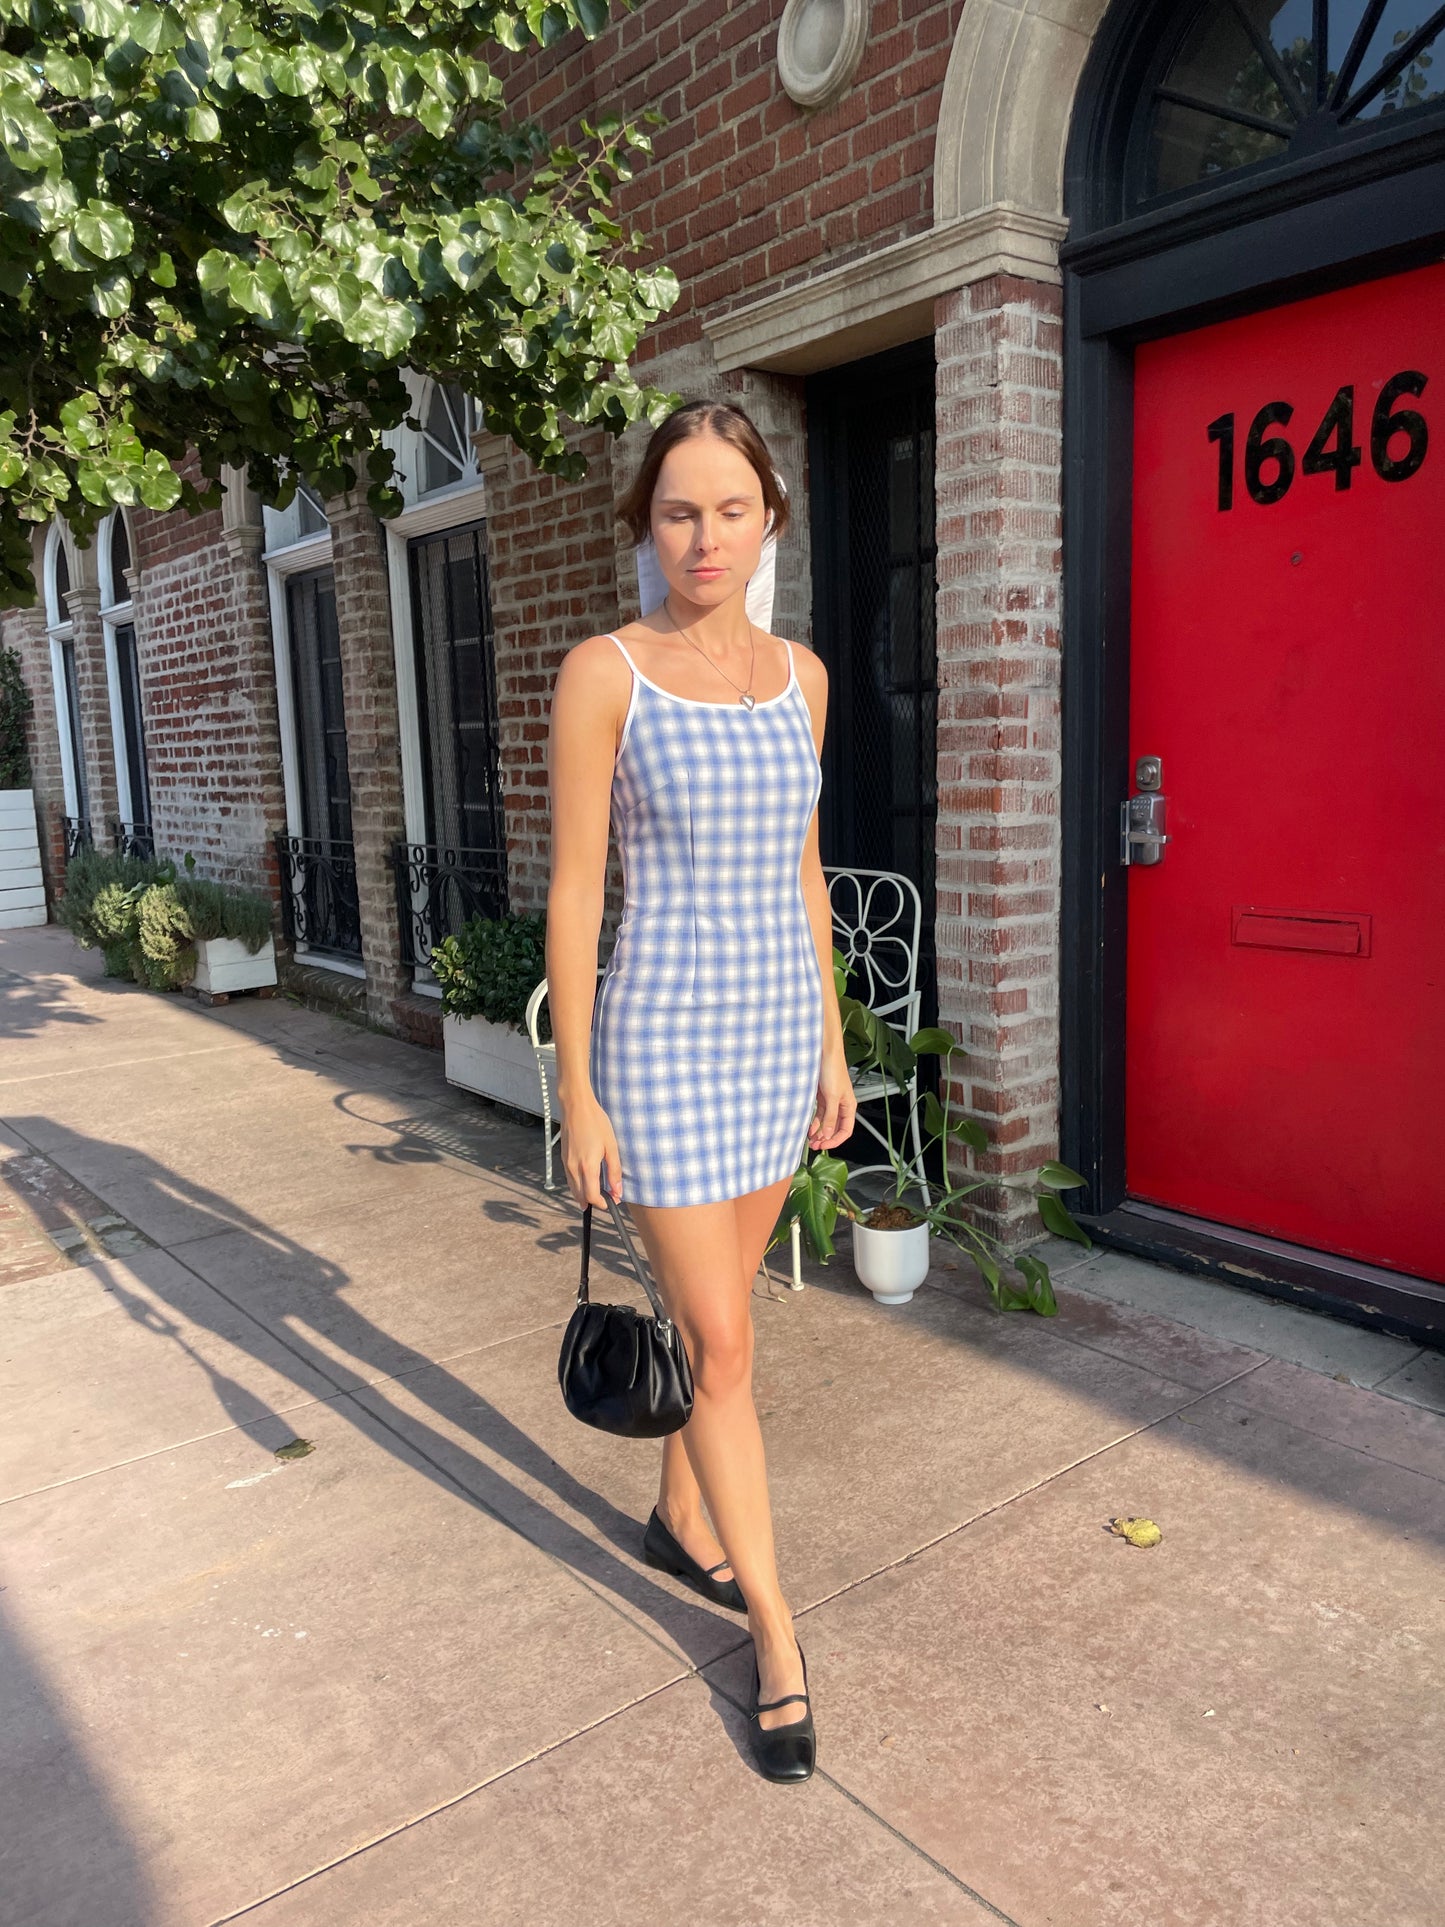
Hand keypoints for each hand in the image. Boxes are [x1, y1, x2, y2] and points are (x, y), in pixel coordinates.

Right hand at [559, 1092, 622, 1206]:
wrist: (576, 1107)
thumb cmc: (595, 1123)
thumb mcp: (611, 1146)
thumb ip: (614, 1170)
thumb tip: (617, 1190)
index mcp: (587, 1166)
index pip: (592, 1196)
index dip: (602, 1203)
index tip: (612, 1203)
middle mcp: (573, 1168)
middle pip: (580, 1196)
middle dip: (592, 1202)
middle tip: (606, 1200)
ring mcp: (566, 1163)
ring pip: (573, 1188)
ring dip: (583, 1195)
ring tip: (596, 1195)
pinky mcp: (563, 1158)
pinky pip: (569, 1178)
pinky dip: (577, 1185)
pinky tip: (585, 1181)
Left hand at [807, 1046, 856, 1152]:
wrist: (823, 1053)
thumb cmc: (832, 1069)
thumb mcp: (832, 1097)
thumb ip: (830, 1117)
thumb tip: (827, 1134)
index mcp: (849, 1106)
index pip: (846, 1130)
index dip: (835, 1140)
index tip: (824, 1146)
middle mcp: (841, 1105)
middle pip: (835, 1128)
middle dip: (826, 1138)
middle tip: (814, 1146)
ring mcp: (831, 1101)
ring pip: (826, 1122)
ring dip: (819, 1132)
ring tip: (810, 1140)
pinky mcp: (822, 1096)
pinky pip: (819, 1114)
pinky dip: (814, 1122)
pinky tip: (808, 1128)